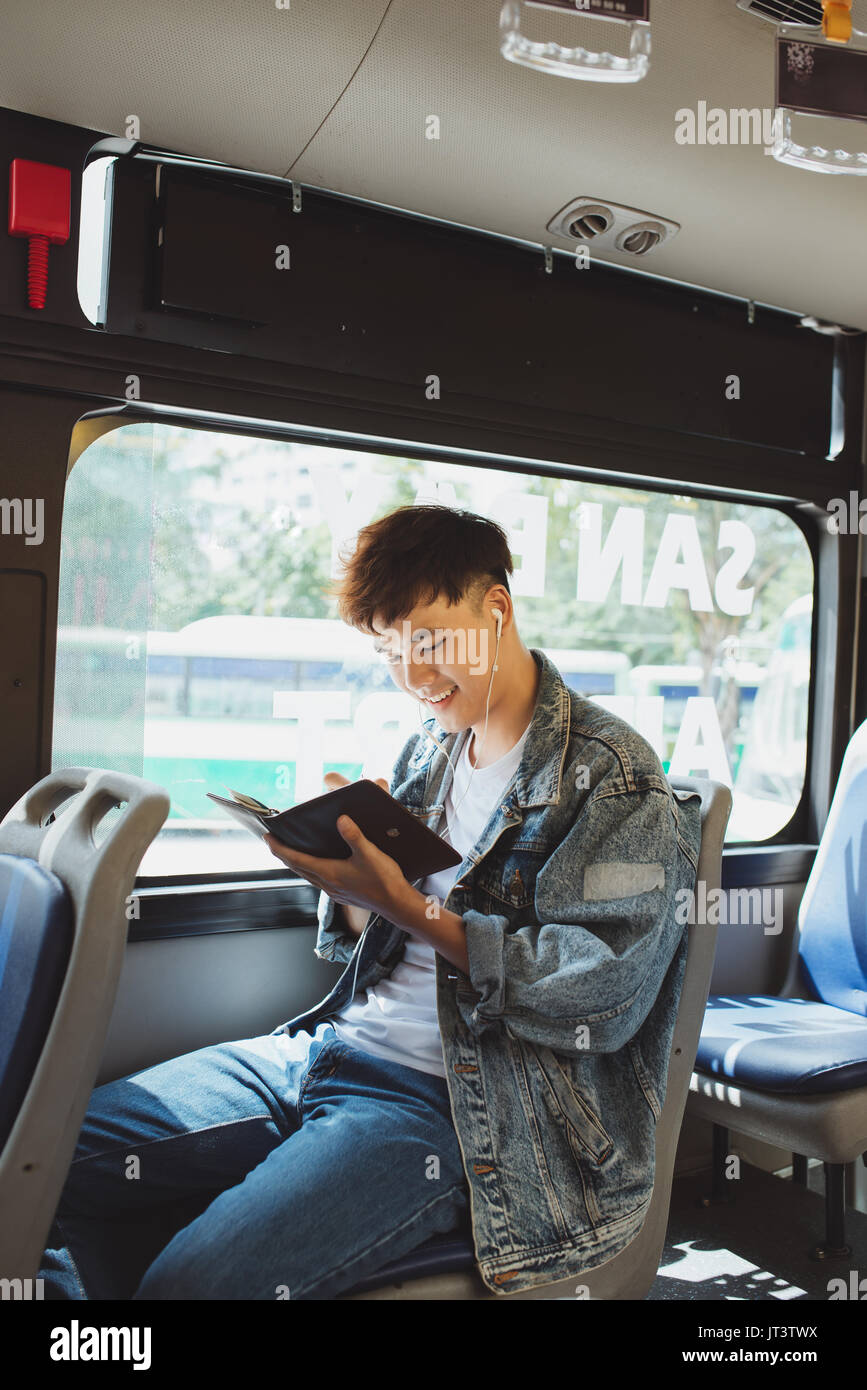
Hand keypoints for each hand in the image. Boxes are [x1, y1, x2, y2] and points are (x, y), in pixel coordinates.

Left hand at [264, 771, 407, 923]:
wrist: (397, 905)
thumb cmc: (384, 881)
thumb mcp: (369, 853)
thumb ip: (354, 835)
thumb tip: (340, 819)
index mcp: (329, 873)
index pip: (296, 859)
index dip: (279, 848)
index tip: (267, 837)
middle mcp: (327, 884)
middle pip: (297, 868)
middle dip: (283, 854)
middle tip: (273, 841)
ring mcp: (334, 891)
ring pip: (307, 875)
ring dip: (296, 863)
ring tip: (291, 851)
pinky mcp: (342, 894)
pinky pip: (318, 880)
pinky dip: (310, 870)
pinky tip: (317, 865)